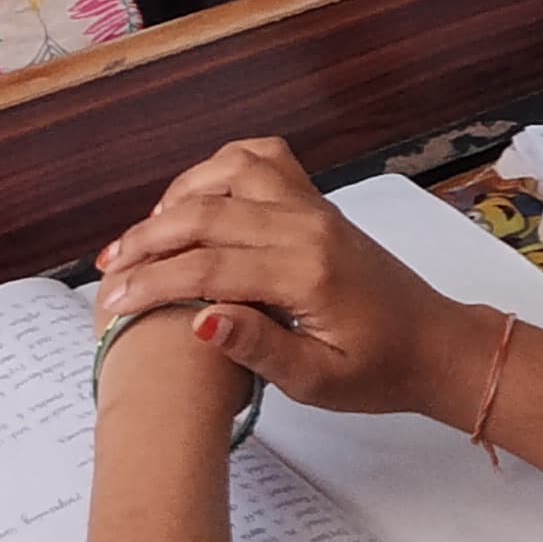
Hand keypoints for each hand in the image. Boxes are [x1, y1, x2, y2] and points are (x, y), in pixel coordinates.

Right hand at [97, 138, 474, 421]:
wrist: (434, 344)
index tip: (113, 301)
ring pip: (231, 172)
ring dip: (178, 196)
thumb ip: (257, 348)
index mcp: (305, 273)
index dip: (153, 282)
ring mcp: (314, 206)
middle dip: (148, 238)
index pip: (209, 266)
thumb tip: (197, 320)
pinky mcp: (318, 202)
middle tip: (108, 268)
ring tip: (142, 234)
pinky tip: (195, 195)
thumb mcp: (316, 381)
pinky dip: (220, 166)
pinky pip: (263, 159)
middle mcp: (307, 225)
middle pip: (209, 212)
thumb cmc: (379, 371)